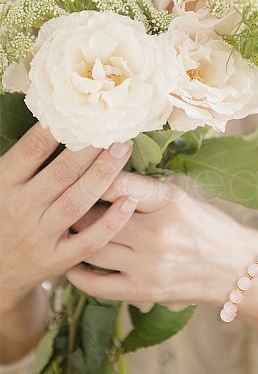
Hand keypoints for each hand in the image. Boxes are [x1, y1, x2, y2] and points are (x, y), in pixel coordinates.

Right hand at [0, 123, 135, 310]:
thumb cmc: (2, 216)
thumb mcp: (0, 186)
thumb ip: (21, 161)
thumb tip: (50, 120)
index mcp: (3, 185)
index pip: (31, 150)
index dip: (58, 129)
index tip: (84, 113)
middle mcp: (21, 209)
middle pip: (61, 173)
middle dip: (91, 149)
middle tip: (116, 129)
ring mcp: (40, 236)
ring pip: (77, 202)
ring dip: (104, 175)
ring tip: (123, 151)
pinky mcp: (57, 259)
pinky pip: (89, 240)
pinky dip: (110, 222)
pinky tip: (129, 201)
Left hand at [67, 172, 257, 305]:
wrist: (234, 267)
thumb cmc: (208, 226)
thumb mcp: (182, 198)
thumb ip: (145, 190)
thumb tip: (103, 179)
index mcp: (170, 202)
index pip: (119, 183)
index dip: (92, 175)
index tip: (75, 171)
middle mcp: (158, 234)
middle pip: (98, 217)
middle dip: (77, 207)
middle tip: (65, 200)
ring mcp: (150, 266)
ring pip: (93, 248)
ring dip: (76, 237)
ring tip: (68, 228)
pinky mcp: (145, 291)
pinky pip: (97, 285)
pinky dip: (78, 274)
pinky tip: (74, 263)